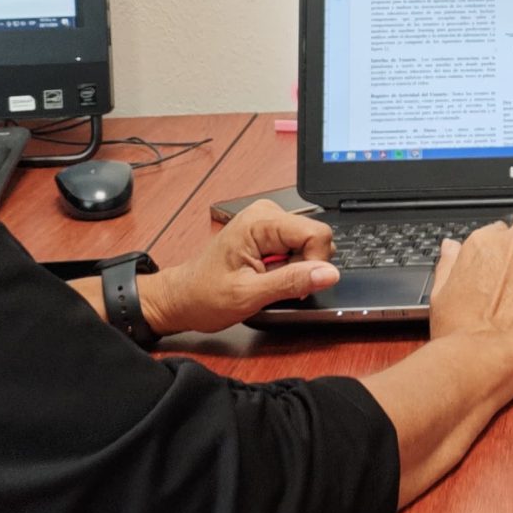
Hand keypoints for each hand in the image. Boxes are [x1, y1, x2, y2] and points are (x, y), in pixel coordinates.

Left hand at [144, 201, 339, 334]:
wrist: (182, 298)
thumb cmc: (205, 295)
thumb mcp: (249, 295)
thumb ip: (292, 282)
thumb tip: (329, 274)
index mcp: (260, 221)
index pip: (317, 233)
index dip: (315, 263)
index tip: (295, 284)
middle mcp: (266, 214)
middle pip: (315, 237)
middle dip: (304, 267)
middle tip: (274, 283)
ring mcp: (268, 223)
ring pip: (309, 245)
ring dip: (296, 269)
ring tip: (267, 280)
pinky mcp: (270, 234)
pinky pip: (298, 249)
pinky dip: (289, 268)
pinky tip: (267, 275)